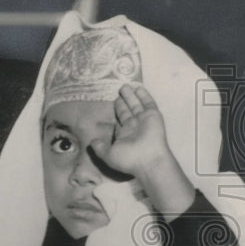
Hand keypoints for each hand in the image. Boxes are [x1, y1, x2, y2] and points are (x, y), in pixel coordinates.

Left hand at [90, 84, 194, 217]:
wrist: (148, 159)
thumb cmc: (128, 159)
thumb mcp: (108, 155)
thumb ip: (100, 148)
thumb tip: (92, 142)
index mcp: (124, 135)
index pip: (119, 121)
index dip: (116, 112)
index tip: (113, 104)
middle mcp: (134, 127)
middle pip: (127, 111)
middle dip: (123, 102)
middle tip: (119, 92)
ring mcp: (144, 120)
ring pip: (136, 105)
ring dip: (131, 96)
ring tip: (125, 86)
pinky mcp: (153, 115)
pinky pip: (148, 103)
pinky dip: (144, 95)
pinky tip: (138, 88)